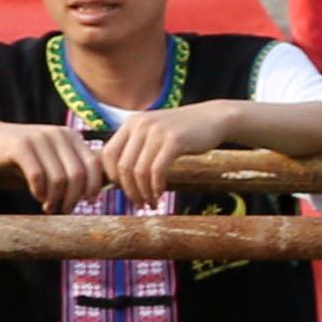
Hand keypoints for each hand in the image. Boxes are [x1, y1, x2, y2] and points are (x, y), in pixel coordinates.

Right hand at [0, 120, 113, 209]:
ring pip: (58, 178)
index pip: (93, 163)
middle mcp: (58, 134)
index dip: (94, 186)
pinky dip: (39, 191)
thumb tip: (93, 194)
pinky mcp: (20, 146)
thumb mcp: (51, 155)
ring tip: (49, 208)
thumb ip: (70, 167)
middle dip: (73, 197)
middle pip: (77, 174)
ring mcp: (39, 138)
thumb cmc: (25, 154)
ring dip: (54, 199)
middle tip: (65, 210)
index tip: (88, 203)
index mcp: (70, 136)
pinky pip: (37, 176)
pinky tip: (37, 197)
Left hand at [99, 99, 242, 203]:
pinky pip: (157, 170)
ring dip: (143, 192)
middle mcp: (141, 125)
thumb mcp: (153, 133)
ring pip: (139, 171)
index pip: (107, 154)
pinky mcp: (174, 140)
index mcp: (131, 123)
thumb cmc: (181, 132)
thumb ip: (135, 149)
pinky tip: (160, 193)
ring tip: (150, 202)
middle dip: (128, 190)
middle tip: (138, 203)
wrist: (213, 118)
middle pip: (123, 166)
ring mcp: (157, 131)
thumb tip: (118, 179)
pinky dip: (156, 186)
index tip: (122, 191)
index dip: (111, 177)